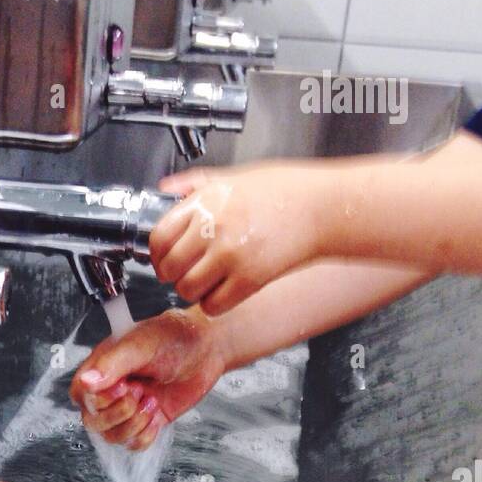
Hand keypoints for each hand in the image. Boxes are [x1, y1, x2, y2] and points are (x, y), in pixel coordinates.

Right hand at [69, 308, 227, 448]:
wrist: (206, 349)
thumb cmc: (173, 337)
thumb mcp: (140, 345)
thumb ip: (112, 364)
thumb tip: (87, 381)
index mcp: (102, 367)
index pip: (81, 394)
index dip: (98, 399)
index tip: (122, 386)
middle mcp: (110, 390)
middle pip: (93, 421)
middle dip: (119, 412)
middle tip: (141, 391)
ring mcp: (127, 408)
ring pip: (112, 436)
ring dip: (134, 424)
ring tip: (151, 401)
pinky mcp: (145, 422)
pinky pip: (133, 444)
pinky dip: (145, 435)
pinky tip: (156, 416)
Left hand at [151, 162, 334, 314]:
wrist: (324, 208)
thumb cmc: (285, 190)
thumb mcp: (236, 176)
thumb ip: (196, 184)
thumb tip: (166, 189)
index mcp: (208, 201)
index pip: (159, 236)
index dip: (156, 251)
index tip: (163, 254)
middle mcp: (215, 229)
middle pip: (168, 267)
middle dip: (170, 273)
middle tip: (182, 270)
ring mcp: (231, 256)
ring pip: (187, 289)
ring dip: (191, 290)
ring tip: (204, 280)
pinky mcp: (249, 280)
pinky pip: (213, 305)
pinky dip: (213, 303)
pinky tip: (222, 290)